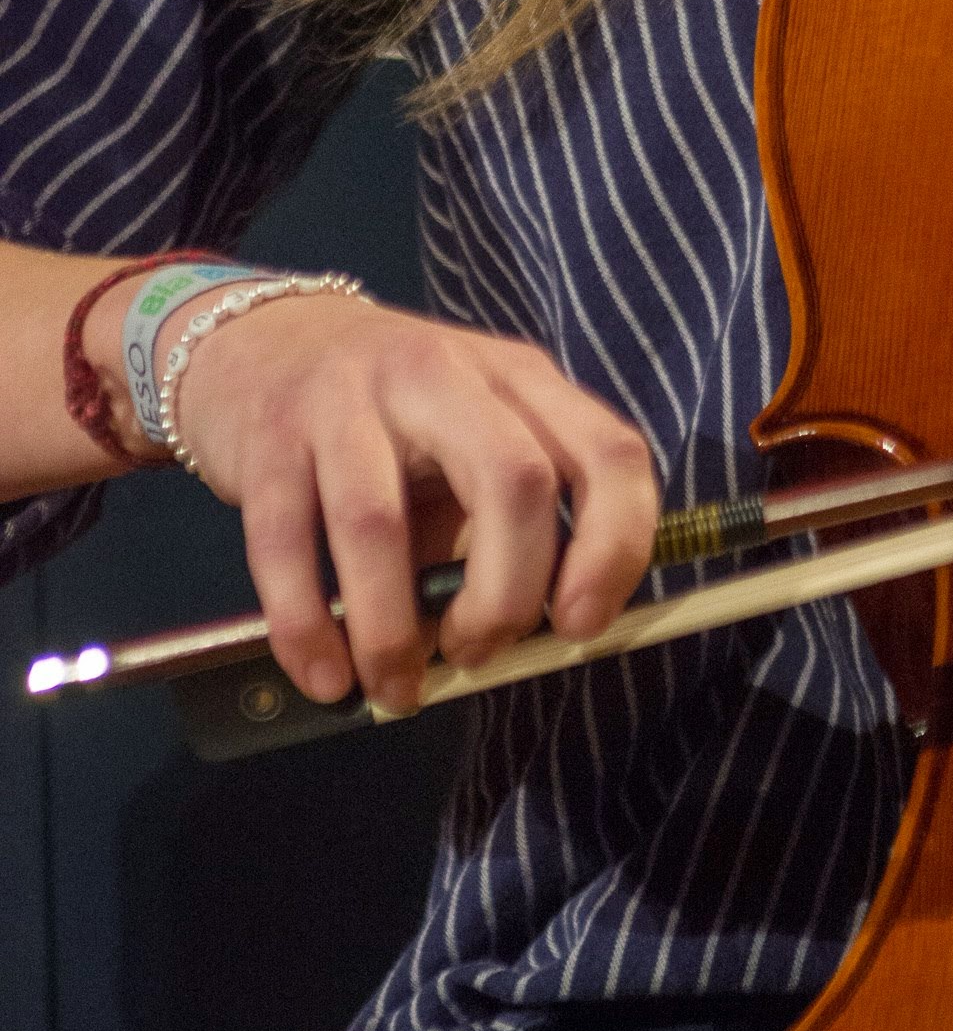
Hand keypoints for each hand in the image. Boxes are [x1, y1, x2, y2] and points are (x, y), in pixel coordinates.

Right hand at [171, 294, 658, 716]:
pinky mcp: (269, 438)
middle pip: (512, 482)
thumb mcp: (470, 440)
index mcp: (519, 378)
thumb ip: (504, 523)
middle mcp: (443, 374)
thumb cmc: (390, 419)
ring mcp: (349, 398)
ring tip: (397, 687)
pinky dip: (308, 628)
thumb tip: (517, 643)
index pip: (609, 453)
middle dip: (505, 596)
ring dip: (392, 632)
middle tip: (476, 654)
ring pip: (380, 525)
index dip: (613, 547)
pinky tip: (327, 677)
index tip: (580, 626)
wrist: (261, 343)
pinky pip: (285, 548)